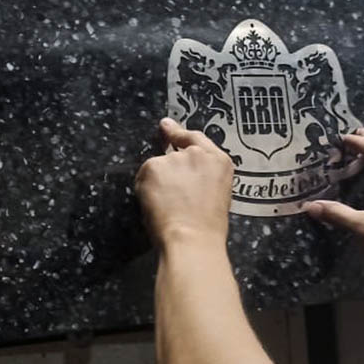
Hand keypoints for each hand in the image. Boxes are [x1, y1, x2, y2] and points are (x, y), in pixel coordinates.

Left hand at [135, 118, 233, 250]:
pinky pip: (144, 177)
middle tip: (170, 198)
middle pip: (173, 155)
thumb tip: (185, 177)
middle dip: (168, 173)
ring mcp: (173, 158)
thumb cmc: (207, 227)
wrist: (191, 237)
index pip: (196, 138)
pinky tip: (156, 205)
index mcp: (219, 161)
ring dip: (157, 183)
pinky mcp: (153, 166)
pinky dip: (145, 190)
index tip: (167, 126)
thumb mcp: (217, 194)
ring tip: (168, 207)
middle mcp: (196, 154)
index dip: (179, 133)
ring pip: (157, 168)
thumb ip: (203, 177)